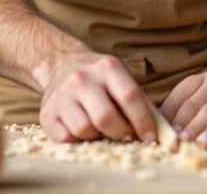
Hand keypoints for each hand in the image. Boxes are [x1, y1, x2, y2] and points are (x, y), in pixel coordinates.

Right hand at [39, 52, 156, 143]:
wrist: (61, 64)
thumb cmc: (100, 79)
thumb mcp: (120, 79)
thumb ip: (138, 102)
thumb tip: (159, 133)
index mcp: (107, 67)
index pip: (130, 97)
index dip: (143, 121)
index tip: (151, 137)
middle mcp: (81, 78)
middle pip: (106, 118)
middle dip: (120, 132)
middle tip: (124, 134)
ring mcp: (61, 95)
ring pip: (85, 129)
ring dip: (98, 136)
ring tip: (101, 129)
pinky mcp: (47, 112)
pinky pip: (67, 138)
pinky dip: (79, 141)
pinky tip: (84, 131)